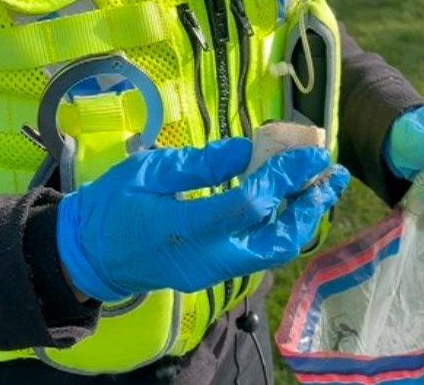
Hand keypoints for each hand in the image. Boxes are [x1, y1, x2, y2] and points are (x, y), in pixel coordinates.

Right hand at [56, 138, 350, 301]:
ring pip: (274, 253)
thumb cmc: (112, 205)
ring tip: (324, 189)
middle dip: (310, 206)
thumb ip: (200, 163)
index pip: (250, 204)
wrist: (89, 256)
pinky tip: (294, 204)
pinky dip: (284, 229)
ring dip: (304, 220)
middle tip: (334, 174)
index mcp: (183, 227)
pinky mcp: (215, 274)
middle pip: (276, 240)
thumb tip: (248, 149)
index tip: (311, 152)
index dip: (285, 177)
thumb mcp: (148, 171)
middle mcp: (207, 257)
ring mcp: (212, 271)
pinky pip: (260, 255)